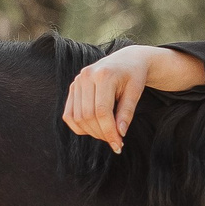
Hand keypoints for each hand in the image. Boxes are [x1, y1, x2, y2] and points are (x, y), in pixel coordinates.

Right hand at [62, 45, 204, 153]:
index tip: (118, 145)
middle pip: (88, 115)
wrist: (127, 60)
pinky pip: (69, 115)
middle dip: (101, 133)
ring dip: (91, 132)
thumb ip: (126, 113)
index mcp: (103, 75)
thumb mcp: (135, 92)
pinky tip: (95, 129)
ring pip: (77, 117)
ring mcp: (77, 81)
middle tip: (115, 142)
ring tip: (107, 135)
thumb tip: (119, 134)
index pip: (102, 111)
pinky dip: (80, 126)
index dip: (109, 131)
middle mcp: (86, 76)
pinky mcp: (73, 88)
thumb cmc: (134, 76)